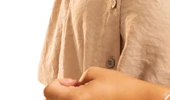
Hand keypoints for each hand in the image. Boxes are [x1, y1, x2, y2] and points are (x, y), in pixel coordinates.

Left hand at [44, 67, 169, 99]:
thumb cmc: (121, 87)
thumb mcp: (96, 73)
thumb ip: (77, 79)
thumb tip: (70, 87)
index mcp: (75, 99)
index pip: (48, 92)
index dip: (57, 83)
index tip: (71, 82)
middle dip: (61, 93)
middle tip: (78, 87)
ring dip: (70, 99)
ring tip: (87, 95)